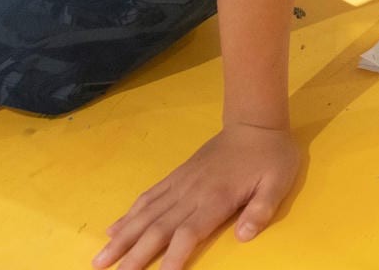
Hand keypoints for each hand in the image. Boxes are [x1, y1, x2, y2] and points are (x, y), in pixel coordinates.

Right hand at [95, 123, 300, 269]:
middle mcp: (191, 193)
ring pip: (145, 214)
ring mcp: (180, 183)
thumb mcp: (278, 182)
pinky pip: (148, 197)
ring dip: (122, 238)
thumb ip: (261, 210)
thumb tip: (243, 237)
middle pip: (158, 228)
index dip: (174, 256)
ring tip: (100, 259)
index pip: (189, 233)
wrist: (255, 123)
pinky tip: (113, 230)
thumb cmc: (271, 157)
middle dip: (134, 255)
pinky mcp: (176, 176)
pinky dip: (128, 215)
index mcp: (216, 198)